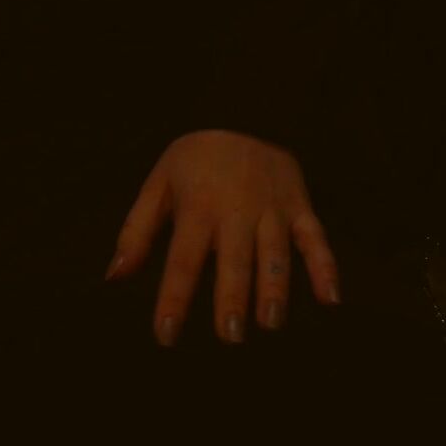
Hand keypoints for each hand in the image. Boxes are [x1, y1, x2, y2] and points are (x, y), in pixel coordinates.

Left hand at [103, 131, 338, 347]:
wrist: (242, 110)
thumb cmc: (194, 161)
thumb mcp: (158, 184)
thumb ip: (136, 231)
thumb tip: (114, 276)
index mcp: (198, 205)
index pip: (183, 259)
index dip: (174, 298)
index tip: (166, 334)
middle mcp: (237, 207)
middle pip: (234, 259)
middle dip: (233, 297)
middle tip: (229, 336)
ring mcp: (272, 207)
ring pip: (275, 252)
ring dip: (274, 288)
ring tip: (269, 322)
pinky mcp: (299, 205)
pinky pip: (316, 238)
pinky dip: (326, 267)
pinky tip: (331, 299)